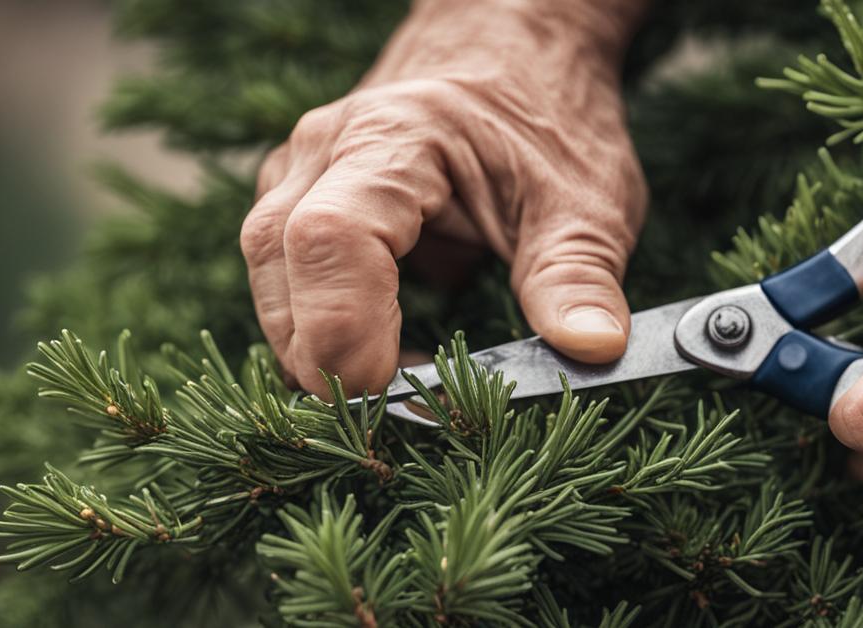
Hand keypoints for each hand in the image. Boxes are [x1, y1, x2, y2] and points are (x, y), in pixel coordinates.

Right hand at [241, 0, 648, 395]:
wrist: (515, 47)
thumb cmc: (549, 114)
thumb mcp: (585, 197)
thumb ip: (578, 273)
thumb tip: (593, 349)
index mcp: (397, 138)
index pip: (332, 239)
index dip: (345, 329)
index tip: (396, 391)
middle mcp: (328, 148)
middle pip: (279, 263)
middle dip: (325, 353)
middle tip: (404, 404)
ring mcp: (302, 170)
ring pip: (269, 274)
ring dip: (316, 345)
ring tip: (399, 377)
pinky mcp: (302, 197)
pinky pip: (284, 273)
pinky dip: (320, 325)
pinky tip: (378, 350)